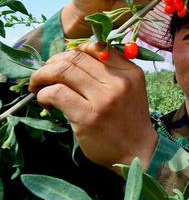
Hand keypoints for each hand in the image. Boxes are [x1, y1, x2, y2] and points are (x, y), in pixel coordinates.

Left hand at [28, 43, 157, 172]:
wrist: (138, 152)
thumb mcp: (129, 89)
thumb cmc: (128, 121)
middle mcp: (119, 81)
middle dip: (51, 63)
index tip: (63, 64)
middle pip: (74, 57)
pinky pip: (56, 93)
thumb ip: (109, 72)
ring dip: (42, 76)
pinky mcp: (87, 116)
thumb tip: (71, 57)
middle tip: (43, 75)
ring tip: (38, 87)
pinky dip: (43, 95)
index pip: (95, 47)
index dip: (72, 52)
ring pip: (62, 71)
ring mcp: (103, 99)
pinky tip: (46, 103)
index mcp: (130, 72)